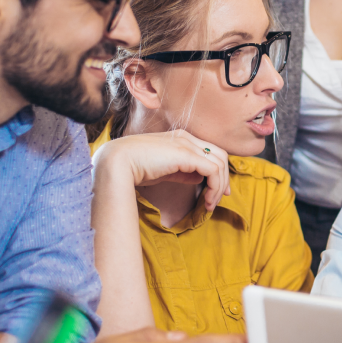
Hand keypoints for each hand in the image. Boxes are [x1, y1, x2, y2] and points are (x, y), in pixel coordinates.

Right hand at [92, 130, 230, 213]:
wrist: (117, 162)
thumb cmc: (135, 167)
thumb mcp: (164, 170)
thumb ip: (182, 171)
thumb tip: (200, 177)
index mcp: (180, 138)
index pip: (210, 151)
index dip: (219, 171)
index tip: (217, 191)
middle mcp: (186, 138)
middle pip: (220, 155)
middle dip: (224, 178)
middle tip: (220, 198)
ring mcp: (187, 144)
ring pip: (219, 163)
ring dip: (219, 186)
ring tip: (210, 204)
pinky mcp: (186, 154)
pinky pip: (213, 170)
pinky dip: (215, 186)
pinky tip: (206, 200)